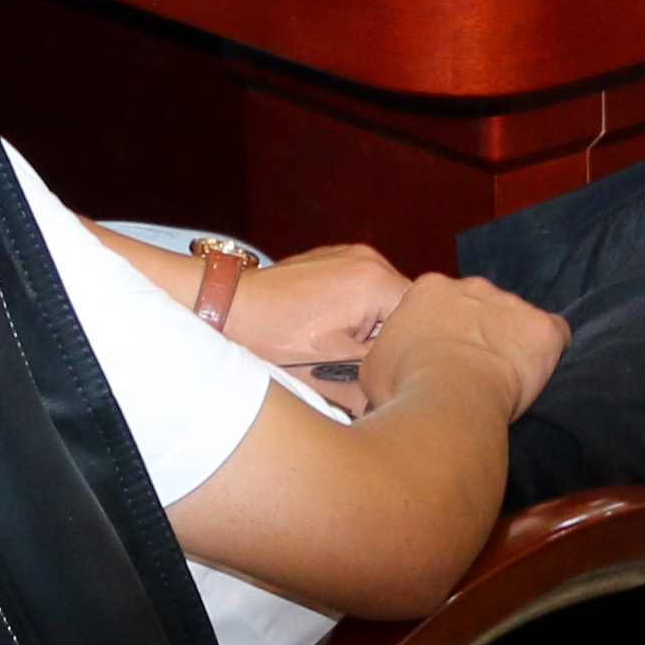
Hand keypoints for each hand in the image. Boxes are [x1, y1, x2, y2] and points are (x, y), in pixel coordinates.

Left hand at [223, 243, 405, 404]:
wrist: (227, 309)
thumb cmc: (273, 338)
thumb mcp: (332, 368)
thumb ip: (376, 374)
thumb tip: (403, 390)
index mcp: (375, 280)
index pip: (418, 320)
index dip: (404, 352)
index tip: (384, 373)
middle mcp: (369, 258)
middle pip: (402, 307)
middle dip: (386, 339)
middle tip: (359, 364)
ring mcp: (349, 253)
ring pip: (381, 299)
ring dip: (369, 326)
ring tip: (338, 347)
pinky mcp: (332, 258)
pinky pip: (360, 288)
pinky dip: (352, 312)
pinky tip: (326, 330)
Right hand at [364, 270, 567, 419]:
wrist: (448, 396)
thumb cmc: (404, 384)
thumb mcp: (373, 368)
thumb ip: (388, 353)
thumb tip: (392, 364)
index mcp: (428, 289)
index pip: (438, 303)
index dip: (440, 332)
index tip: (437, 359)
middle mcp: (472, 286)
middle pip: (479, 305)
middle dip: (476, 332)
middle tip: (468, 370)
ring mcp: (511, 304)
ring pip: (515, 320)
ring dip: (510, 343)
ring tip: (501, 379)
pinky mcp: (542, 329)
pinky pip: (554, 334)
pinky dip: (548, 351)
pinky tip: (537, 372)